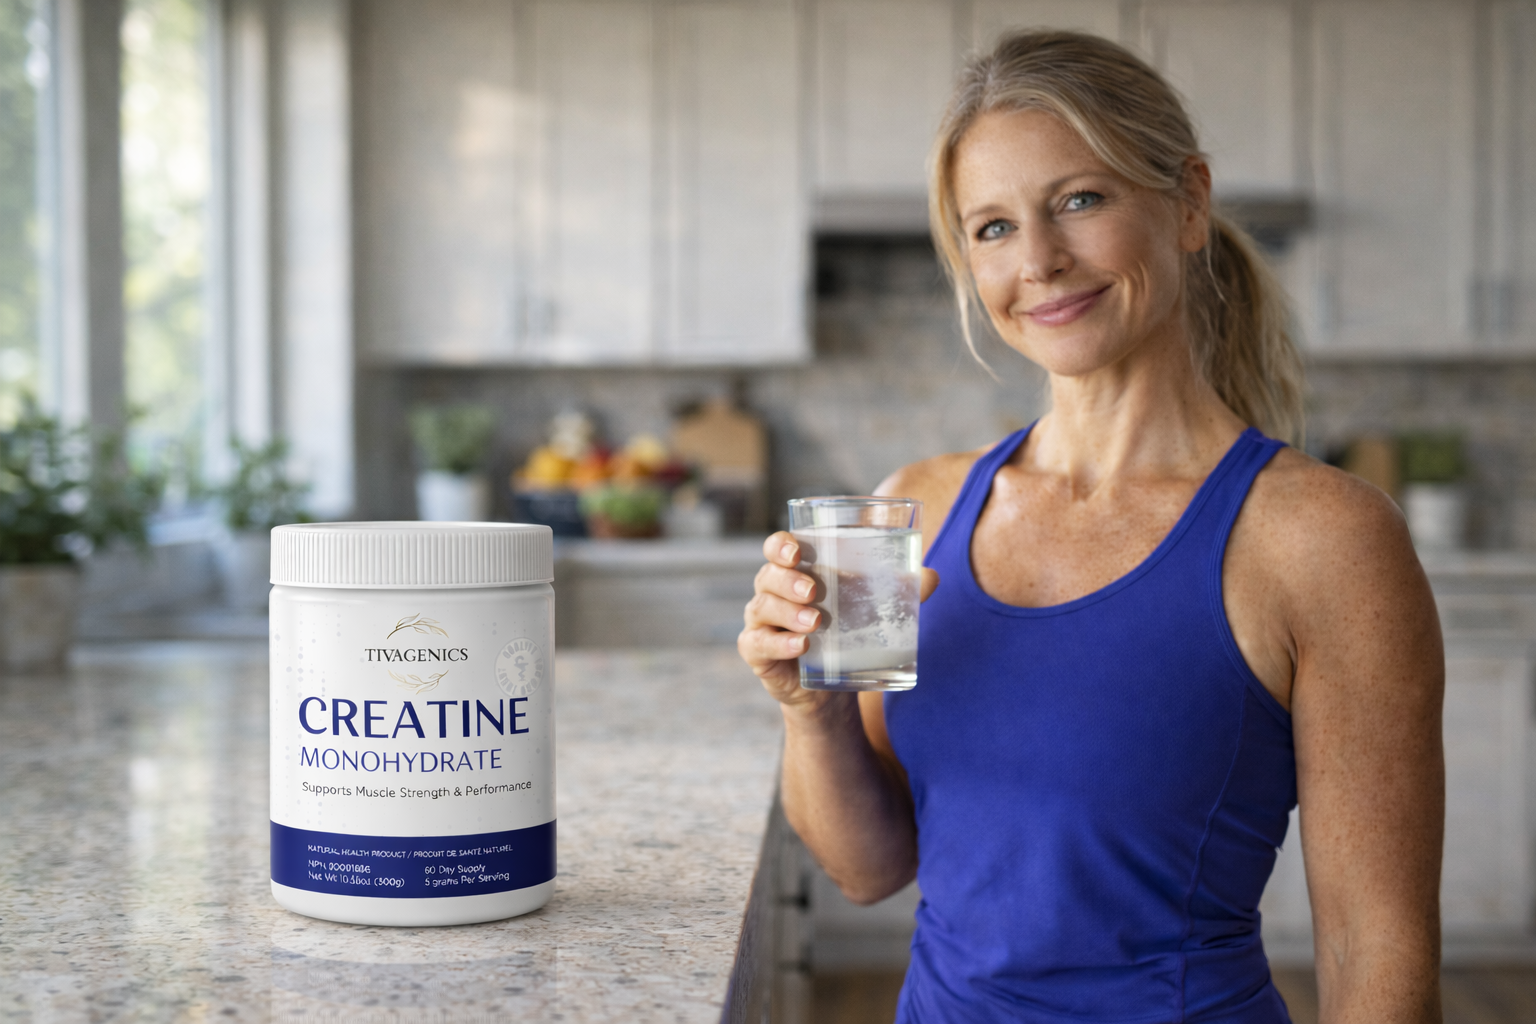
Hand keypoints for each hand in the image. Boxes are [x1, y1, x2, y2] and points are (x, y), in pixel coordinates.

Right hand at [738, 531, 937, 707]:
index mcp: (794, 572)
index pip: (778, 549)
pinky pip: (759, 645)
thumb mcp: (870, 610)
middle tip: (814, 590)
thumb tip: (931, 576)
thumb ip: (897, 591)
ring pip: (763, 608)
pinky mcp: (758, 654)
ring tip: (816, 622)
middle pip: (768, 576)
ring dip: (788, 613)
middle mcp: (771, 593)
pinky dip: (778, 644)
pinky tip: (800, 646)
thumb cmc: (846, 634)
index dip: (781, 545)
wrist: (830, 689)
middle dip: (788, 580)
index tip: (796, 551)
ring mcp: (761, 623)